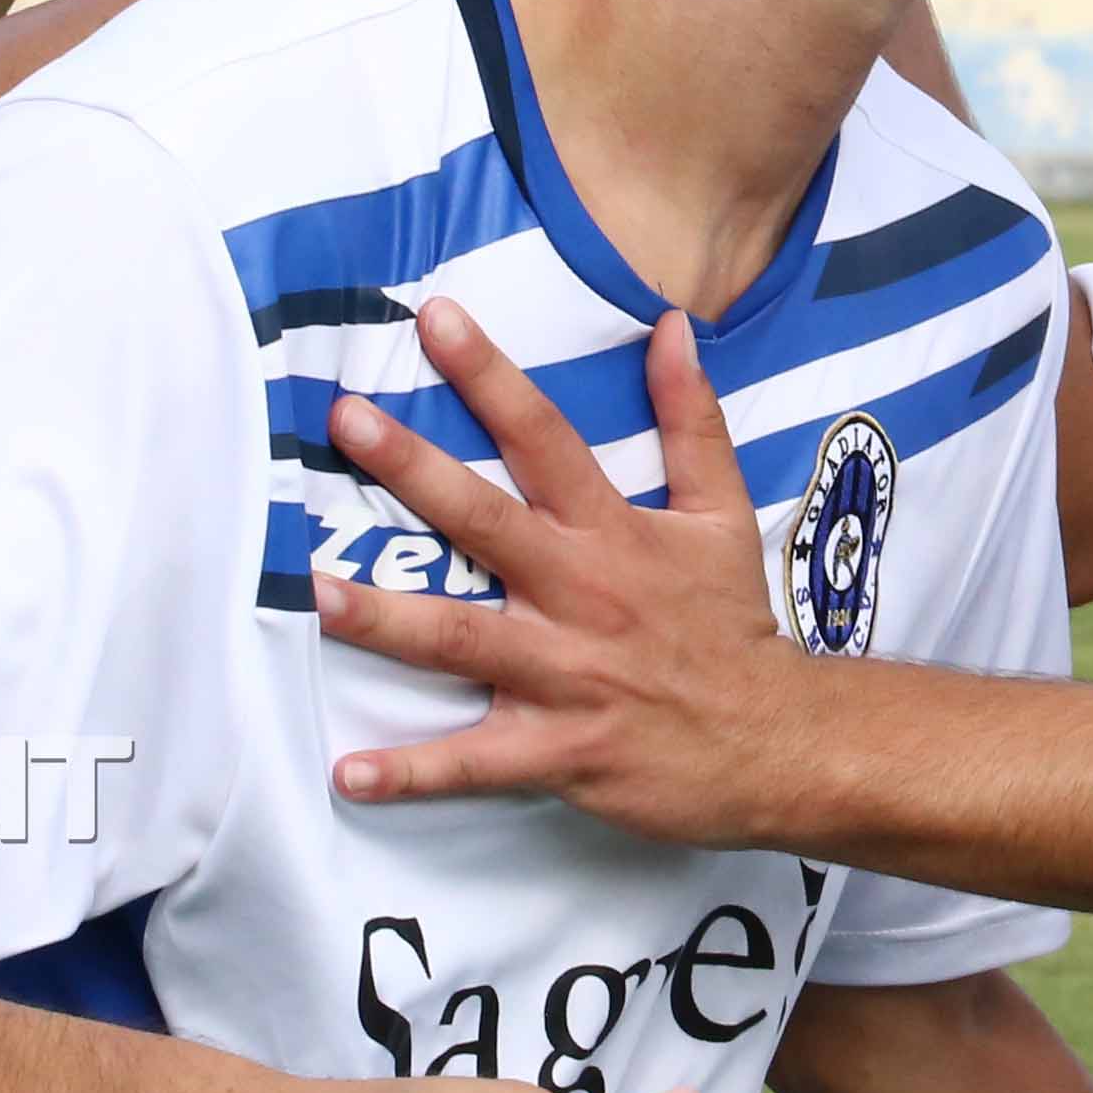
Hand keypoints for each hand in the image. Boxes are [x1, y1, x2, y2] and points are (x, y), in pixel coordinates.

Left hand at [316, 297, 822, 848]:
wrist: (775, 740)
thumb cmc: (729, 623)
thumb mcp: (723, 511)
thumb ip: (692, 419)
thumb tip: (669, 328)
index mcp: (613, 531)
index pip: (545, 437)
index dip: (491, 374)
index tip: (434, 318)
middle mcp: (580, 593)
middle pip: (486, 521)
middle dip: (413, 470)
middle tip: (346, 421)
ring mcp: (565, 675)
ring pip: (463, 640)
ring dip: (388, 620)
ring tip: (317, 596)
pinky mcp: (558, 750)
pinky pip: (475, 763)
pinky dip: (412, 773)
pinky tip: (347, 773)